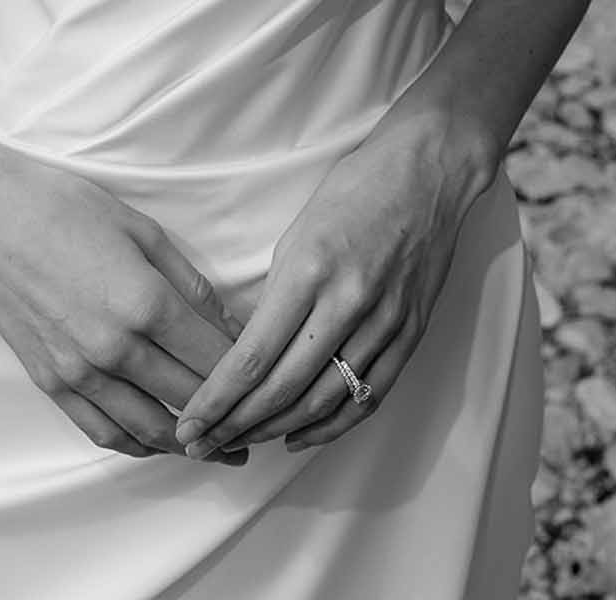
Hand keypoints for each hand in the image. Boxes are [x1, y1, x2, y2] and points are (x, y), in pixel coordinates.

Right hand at [0, 139, 251, 465]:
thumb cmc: (68, 208)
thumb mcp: (142, 229)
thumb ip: (190, 281)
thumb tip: (230, 322)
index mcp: (145, 302)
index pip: (212, 356)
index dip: (247, 373)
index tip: (268, 379)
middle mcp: (114, 347)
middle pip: (187, 397)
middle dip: (229, 415)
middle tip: (258, 425)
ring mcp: (80, 370)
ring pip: (148, 427)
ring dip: (188, 443)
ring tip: (218, 449)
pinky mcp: (51, 382)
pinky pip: (102, 429)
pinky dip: (136, 444)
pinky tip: (158, 443)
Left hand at [172, 112, 486, 459]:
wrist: (428, 170)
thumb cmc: (354, 189)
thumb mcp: (297, 233)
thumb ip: (276, 296)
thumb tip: (249, 351)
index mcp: (309, 270)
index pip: (253, 356)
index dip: (216, 400)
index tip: (187, 423)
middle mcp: (347, 302)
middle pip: (283, 388)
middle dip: (235, 425)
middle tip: (201, 445)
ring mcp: (385, 321)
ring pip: (323, 400)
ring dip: (276, 430)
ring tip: (240, 443)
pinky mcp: (411, 332)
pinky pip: (368, 396)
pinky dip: (331, 425)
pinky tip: (299, 436)